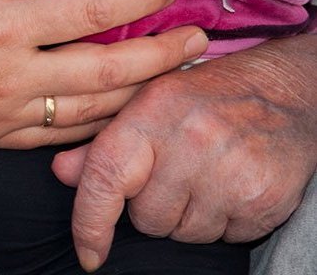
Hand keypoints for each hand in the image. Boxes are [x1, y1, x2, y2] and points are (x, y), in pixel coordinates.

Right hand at [0, 0, 207, 149]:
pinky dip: (93, 124)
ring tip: (166, 74)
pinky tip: (104, 109)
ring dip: (136, 93)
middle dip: (160, 54)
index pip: (88, 14)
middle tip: (198, 39)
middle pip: (107, 71)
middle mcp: (8, 80)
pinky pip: (56, 138)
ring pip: (89, 112)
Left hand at [51, 36, 316, 270]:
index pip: (106, 177)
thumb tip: (61, 172)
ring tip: (205, 176)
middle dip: (154, 207)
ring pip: (185, 234)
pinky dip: (224, 222)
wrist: (284, 92)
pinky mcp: (264, 199)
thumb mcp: (148, 101)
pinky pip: (226, 238)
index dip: (90, 222)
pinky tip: (231, 185)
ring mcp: (231, 173)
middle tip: (174, 174)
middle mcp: (191, 142)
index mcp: (152, 112)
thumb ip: (103, 142)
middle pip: (148, 218)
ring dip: (189, 217)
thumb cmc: (204, 97)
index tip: (88, 254)